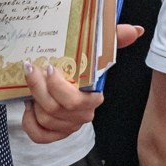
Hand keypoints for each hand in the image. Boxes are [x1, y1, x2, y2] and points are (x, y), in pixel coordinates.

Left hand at [20, 25, 142, 143]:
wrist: (68, 82)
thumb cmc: (83, 67)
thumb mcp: (98, 50)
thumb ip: (115, 39)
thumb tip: (136, 30)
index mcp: (94, 98)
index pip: (76, 101)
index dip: (58, 87)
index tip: (49, 67)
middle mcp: (83, 115)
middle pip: (56, 109)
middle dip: (39, 88)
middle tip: (31, 69)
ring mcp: (69, 126)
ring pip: (45, 119)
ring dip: (33, 99)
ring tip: (30, 83)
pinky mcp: (54, 134)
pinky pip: (39, 135)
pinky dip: (30, 122)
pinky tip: (29, 106)